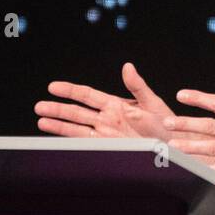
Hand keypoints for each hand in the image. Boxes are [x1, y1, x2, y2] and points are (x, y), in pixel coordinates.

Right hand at [34, 62, 177, 139]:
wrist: (175, 145)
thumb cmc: (167, 124)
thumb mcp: (153, 103)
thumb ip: (138, 86)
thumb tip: (127, 67)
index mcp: (116, 104)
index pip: (87, 95)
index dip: (70, 91)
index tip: (53, 87)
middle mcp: (107, 118)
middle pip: (77, 112)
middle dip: (57, 109)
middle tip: (38, 106)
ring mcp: (107, 134)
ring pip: (77, 128)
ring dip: (59, 124)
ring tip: (40, 121)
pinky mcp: (110, 147)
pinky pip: (87, 143)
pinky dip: (72, 140)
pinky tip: (57, 138)